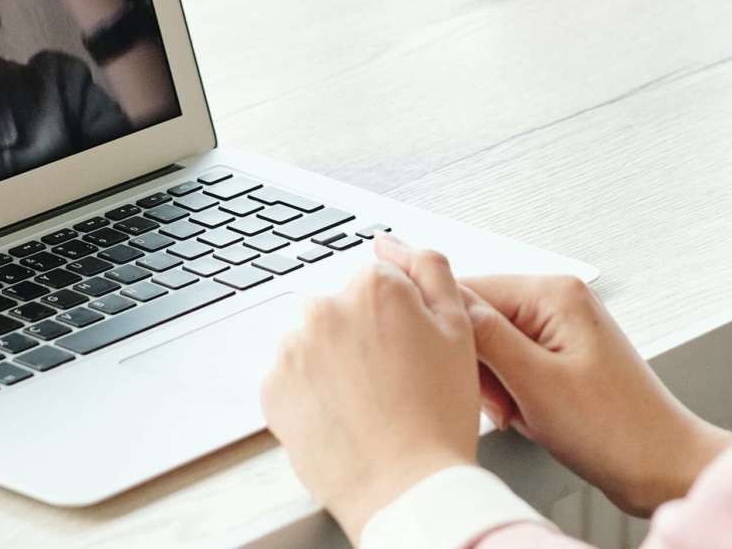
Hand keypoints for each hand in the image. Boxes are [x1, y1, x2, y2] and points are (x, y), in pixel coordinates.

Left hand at [261, 243, 481, 543]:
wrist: (407, 489)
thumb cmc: (438, 416)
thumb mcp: (459, 328)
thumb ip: (430, 269)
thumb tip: (394, 241)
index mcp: (373, 286)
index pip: (378, 284)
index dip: (398, 320)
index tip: (407, 352)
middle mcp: (325, 308)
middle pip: (342, 309)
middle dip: (360, 336)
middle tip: (392, 382)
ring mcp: (293, 349)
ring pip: (314, 344)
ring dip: (332, 364)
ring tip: (367, 404)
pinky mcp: (272, 389)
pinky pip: (290, 380)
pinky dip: (309, 394)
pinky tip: (342, 416)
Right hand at [458, 268, 731, 517]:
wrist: (660, 465)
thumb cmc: (616, 429)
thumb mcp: (536, 383)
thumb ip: (487, 337)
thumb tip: (447, 301)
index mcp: (554, 292)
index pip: (471, 289)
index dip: (454, 335)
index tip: (454, 373)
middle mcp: (559, 300)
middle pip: (482, 318)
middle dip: (482, 366)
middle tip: (503, 403)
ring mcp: (563, 327)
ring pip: (496, 345)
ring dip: (498, 384)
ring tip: (522, 413)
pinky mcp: (564, 354)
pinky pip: (516, 364)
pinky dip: (514, 392)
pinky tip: (531, 415)